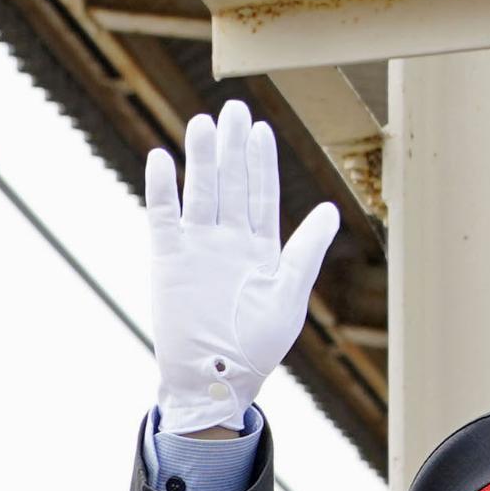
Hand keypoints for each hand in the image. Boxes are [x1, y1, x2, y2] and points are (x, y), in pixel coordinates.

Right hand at [142, 100, 338, 436]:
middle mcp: (227, 240)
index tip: (261, 129)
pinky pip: (161, 219)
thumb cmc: (257, 347)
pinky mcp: (167, 262)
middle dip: (232, 147)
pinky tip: (159, 159)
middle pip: (230, 183)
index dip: (262, 161)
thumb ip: (305, 251)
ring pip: (199, 192)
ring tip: (202, 124)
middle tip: (233, 110)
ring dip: (200, 159)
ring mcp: (196, 248)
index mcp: (259, 246)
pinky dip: (160, 190)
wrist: (216, 381)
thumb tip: (329, 209)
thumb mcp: (290, 298)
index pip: (261, 192)